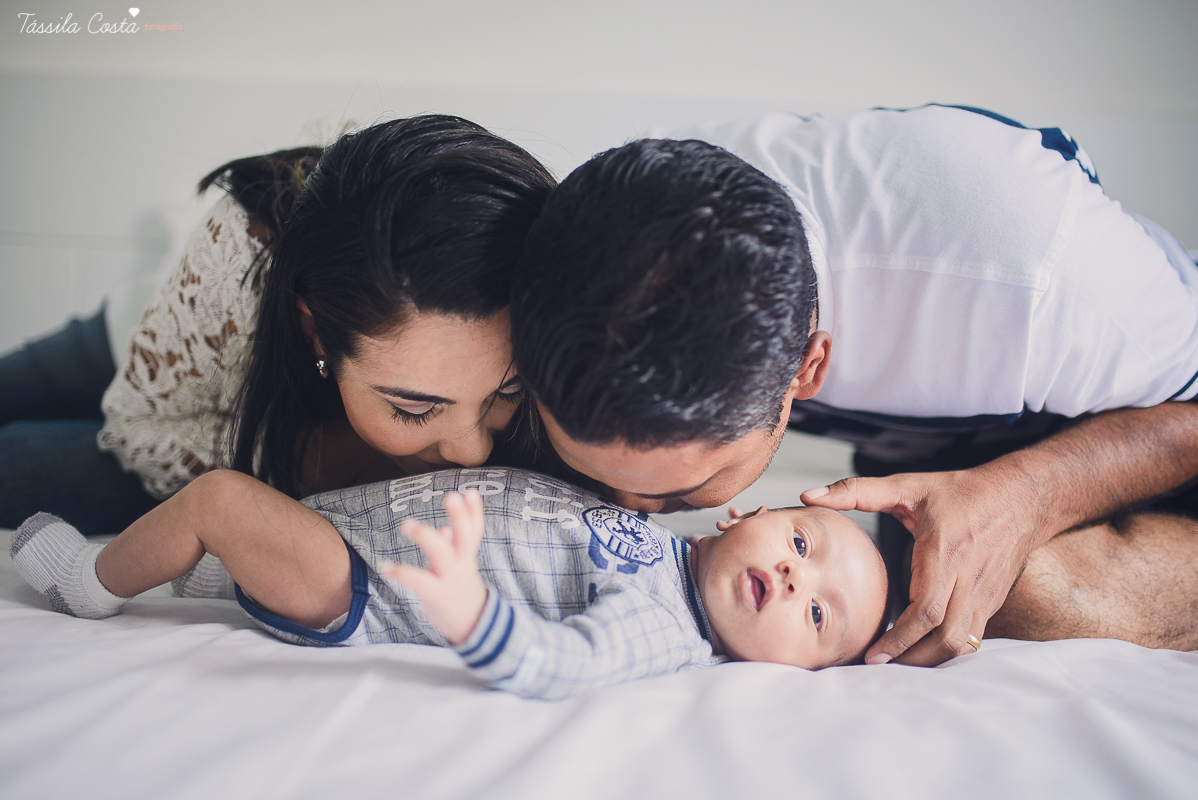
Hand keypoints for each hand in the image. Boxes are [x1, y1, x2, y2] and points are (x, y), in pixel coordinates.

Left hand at [380, 490, 488, 644]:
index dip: (475, 511)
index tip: (471, 491)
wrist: (471, 626)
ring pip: (442, 555)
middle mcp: (462, 565)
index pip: (474, 530)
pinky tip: (386, 566)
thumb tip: (444, 530)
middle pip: (466, 537)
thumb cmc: (460, 592)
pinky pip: (419, 581)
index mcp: (466, 556)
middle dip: (460, 516)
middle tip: (450, 496)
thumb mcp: (461, 568)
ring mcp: (450, 579)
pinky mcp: (436, 595)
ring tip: (407, 523)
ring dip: (426, 537)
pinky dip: (402, 572)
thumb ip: (454, 548)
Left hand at [801, 465, 1048, 665]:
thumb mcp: (907, 485)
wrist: (1022, 496)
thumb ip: (856, 490)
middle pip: (946, 638)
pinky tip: (923, 650)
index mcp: (945, 554)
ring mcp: (986, 594)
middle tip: (878, 667)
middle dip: (912, 659)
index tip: (872, 655)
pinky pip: (973, 637)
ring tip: (898, 664)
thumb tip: (809, 495)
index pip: (926, 611)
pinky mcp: (993, 601)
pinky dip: (947, 649)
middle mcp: (969, 580)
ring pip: (963, 644)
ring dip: (930, 660)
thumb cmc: (961, 491)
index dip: (899, 639)